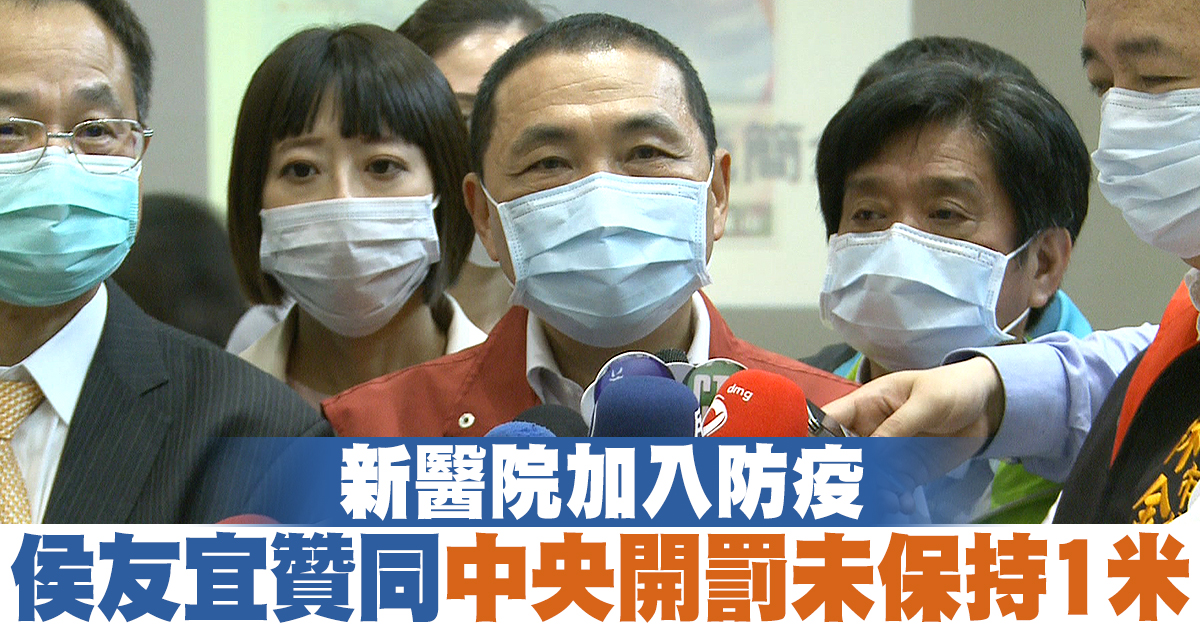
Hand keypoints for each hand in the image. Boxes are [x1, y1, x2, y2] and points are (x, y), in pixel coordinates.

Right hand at [820, 357, 1005, 512]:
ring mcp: (888, 453)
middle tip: (858, 494)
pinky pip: (892, 490)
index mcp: (867, 404)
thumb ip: (900, 425)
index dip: (817, 439)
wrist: (986, 406)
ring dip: (873, 494)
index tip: (817, 461)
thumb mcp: (927, 402)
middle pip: (845, 456)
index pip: (832, 421)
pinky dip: (894, 501)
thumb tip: (873, 450)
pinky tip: (904, 505)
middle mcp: (871, 431)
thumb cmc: (951, 389)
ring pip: (868, 479)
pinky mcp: (906, 471)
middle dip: (848, 477)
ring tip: (889, 503)